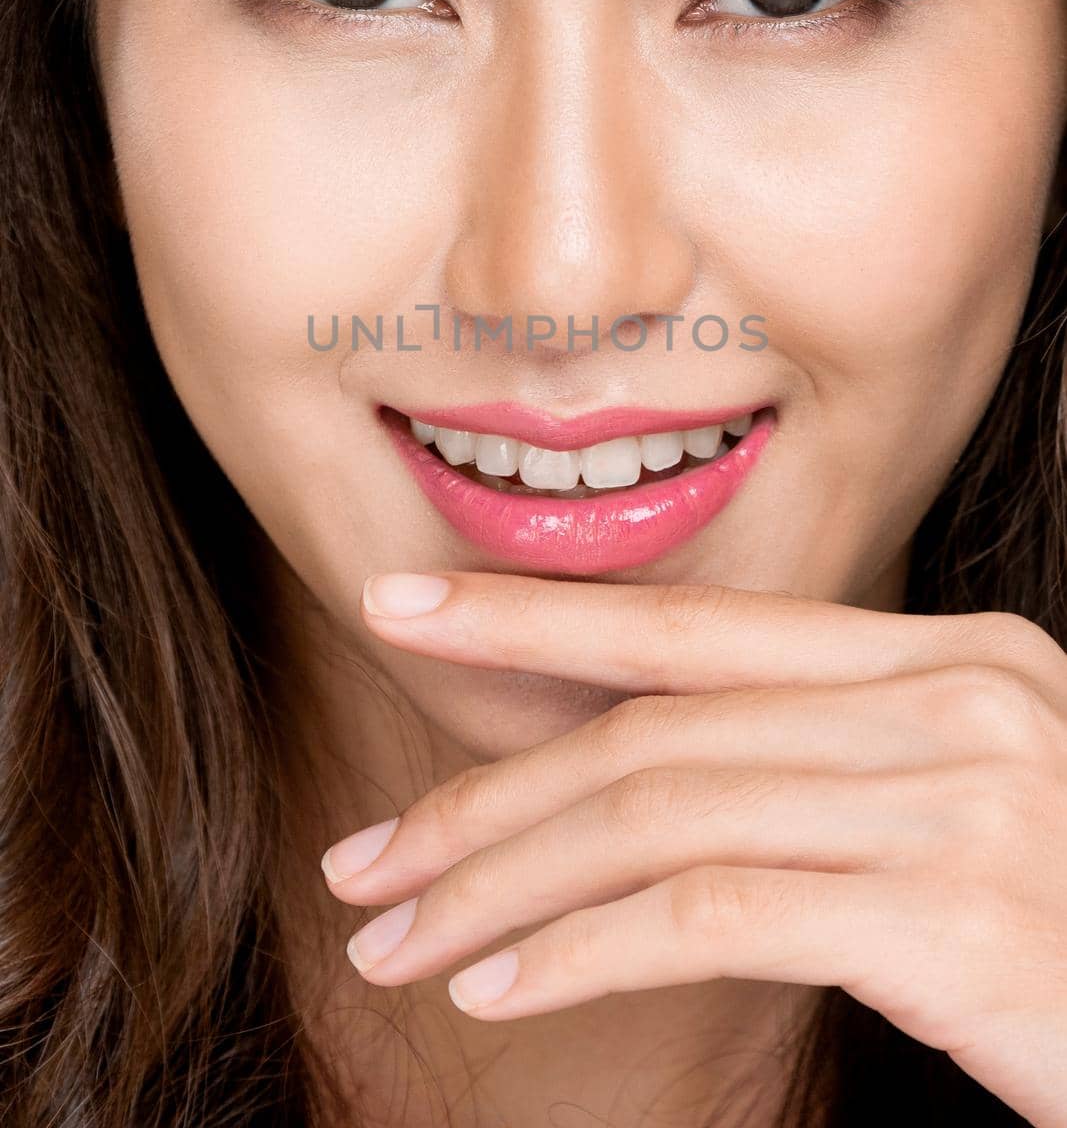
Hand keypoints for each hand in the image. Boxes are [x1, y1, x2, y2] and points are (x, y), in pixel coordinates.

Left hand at [321, 571, 1066, 1127]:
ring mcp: (961, 801)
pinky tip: (501, 992)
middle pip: (654, 730)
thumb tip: (651, 785)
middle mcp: (954, 701)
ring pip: (660, 818)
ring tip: (399, 939)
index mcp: (949, 657)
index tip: (406, 615)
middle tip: (364, 857)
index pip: (695, 628)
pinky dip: (584, 952)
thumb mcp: (964, 806)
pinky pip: (716, 918)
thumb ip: (829, 768)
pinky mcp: (954, 920)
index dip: (534, 619)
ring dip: (504, 886)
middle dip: (484, 796)